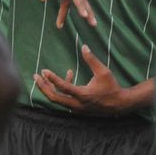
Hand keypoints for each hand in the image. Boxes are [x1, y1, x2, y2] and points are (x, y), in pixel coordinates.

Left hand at [33, 45, 147, 115]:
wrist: (119, 104)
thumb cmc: (112, 87)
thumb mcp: (104, 72)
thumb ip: (92, 60)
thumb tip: (84, 46)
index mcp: (83, 95)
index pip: (63, 88)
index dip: (52, 79)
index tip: (44, 71)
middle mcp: (77, 104)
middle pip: (54, 98)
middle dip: (43, 87)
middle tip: (36, 76)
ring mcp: (76, 108)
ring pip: (57, 100)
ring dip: (49, 88)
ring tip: (42, 77)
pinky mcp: (77, 108)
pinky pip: (65, 99)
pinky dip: (62, 88)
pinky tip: (69, 73)